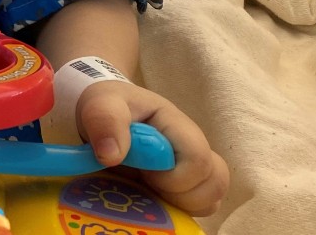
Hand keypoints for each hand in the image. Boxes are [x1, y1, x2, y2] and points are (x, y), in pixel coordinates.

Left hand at [76, 79, 229, 217]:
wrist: (103, 112)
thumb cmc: (107, 105)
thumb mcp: (100, 104)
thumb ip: (105, 121)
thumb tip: (111, 155)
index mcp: (177, 125)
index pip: (199, 159)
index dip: (174, 176)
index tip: (145, 172)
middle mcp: (192, 147)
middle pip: (215, 182)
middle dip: (183, 195)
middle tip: (149, 183)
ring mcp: (191, 168)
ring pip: (212, 198)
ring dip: (183, 205)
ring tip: (152, 191)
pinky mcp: (184, 185)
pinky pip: (198, 208)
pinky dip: (179, 211)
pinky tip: (154, 200)